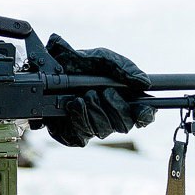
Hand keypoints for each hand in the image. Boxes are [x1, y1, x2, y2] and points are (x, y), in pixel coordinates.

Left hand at [36, 34, 156, 146]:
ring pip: (103, 131)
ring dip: (94, 112)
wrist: (50, 69)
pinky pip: (82, 136)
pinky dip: (79, 118)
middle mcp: (111, 116)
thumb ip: (124, 68)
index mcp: (124, 98)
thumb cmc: (80, 63)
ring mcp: (94, 126)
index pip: (143, 115)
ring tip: (83, 95)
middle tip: (101, 92)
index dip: (145, 114)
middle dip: (114, 108)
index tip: (142, 107)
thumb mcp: (103, 58)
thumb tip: (144, 82)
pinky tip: (73, 105)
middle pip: (124, 126)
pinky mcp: (75, 134)